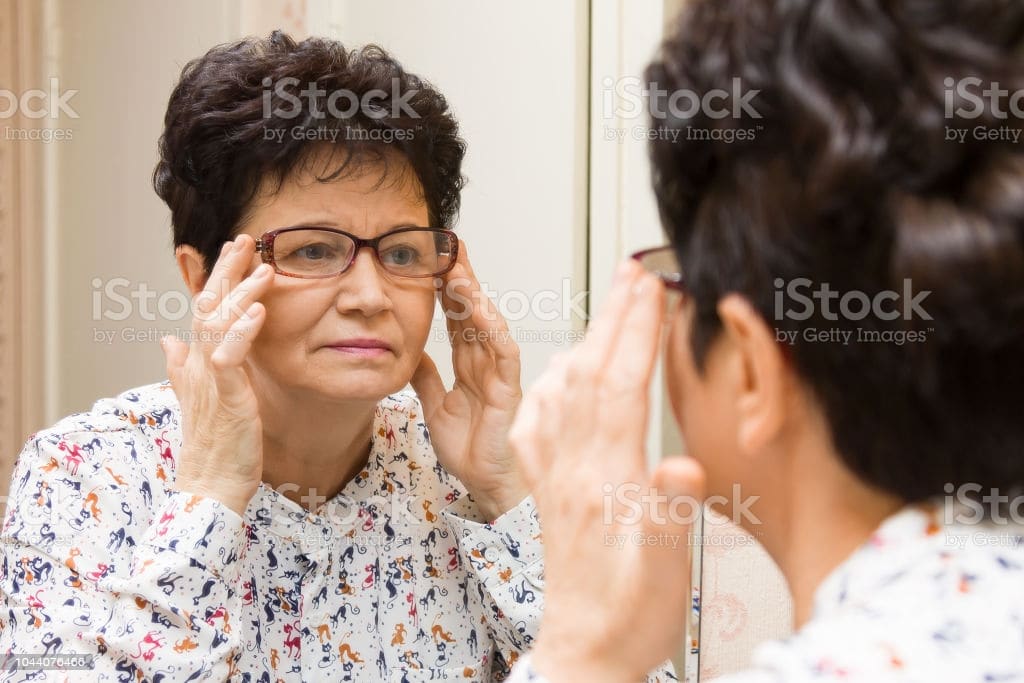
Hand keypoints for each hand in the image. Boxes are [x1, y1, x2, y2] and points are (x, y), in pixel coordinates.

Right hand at [160, 235, 272, 516]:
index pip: (204, 310)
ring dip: (240, 293)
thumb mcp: (200, 400)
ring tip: (264, 267)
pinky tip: (259, 311)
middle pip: (208, 307)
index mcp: (197, 364)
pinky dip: (242, 332)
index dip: (217, 279)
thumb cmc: (213, 446)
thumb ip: (183, 369)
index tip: (235, 250)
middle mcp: (198, 366)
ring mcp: (209, 380)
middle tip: (246, 239)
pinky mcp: (224, 397)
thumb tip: (167, 341)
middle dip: (227, 271)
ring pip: (219, 325)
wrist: (210, 486)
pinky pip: (230, 357)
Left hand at [411, 243, 525, 520]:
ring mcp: (500, 373)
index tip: (428, 261)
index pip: (457, 317)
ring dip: (473, 295)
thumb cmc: (471, 450)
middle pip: (472, 311)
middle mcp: (486, 363)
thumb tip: (411, 351)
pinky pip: (503, 353)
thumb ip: (426, 377)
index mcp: (470, 365)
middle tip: (446, 246)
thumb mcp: (434, 406)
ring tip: (456, 268)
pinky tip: (478, 310)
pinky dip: (491, 330)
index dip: (444, 289)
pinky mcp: (509, 389)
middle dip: (460, 278)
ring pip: (488, 324)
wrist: (486, 484)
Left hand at [509, 259, 705, 681]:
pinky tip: (559, 372)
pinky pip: (541, 422)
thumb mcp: (667, 575)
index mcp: (608, 481)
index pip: (622, 386)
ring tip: (607, 306)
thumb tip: (680, 468)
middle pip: (593, 374)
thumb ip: (671, 517)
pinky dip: (555, 383)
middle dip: (614, 316)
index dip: (637, 331)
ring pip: (567, 390)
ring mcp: (557, 476)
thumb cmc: (630, 619)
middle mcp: (575, 470)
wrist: (583, 654)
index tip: (651, 287)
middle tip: (632, 272)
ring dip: (589, 338)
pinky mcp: (549, 489)